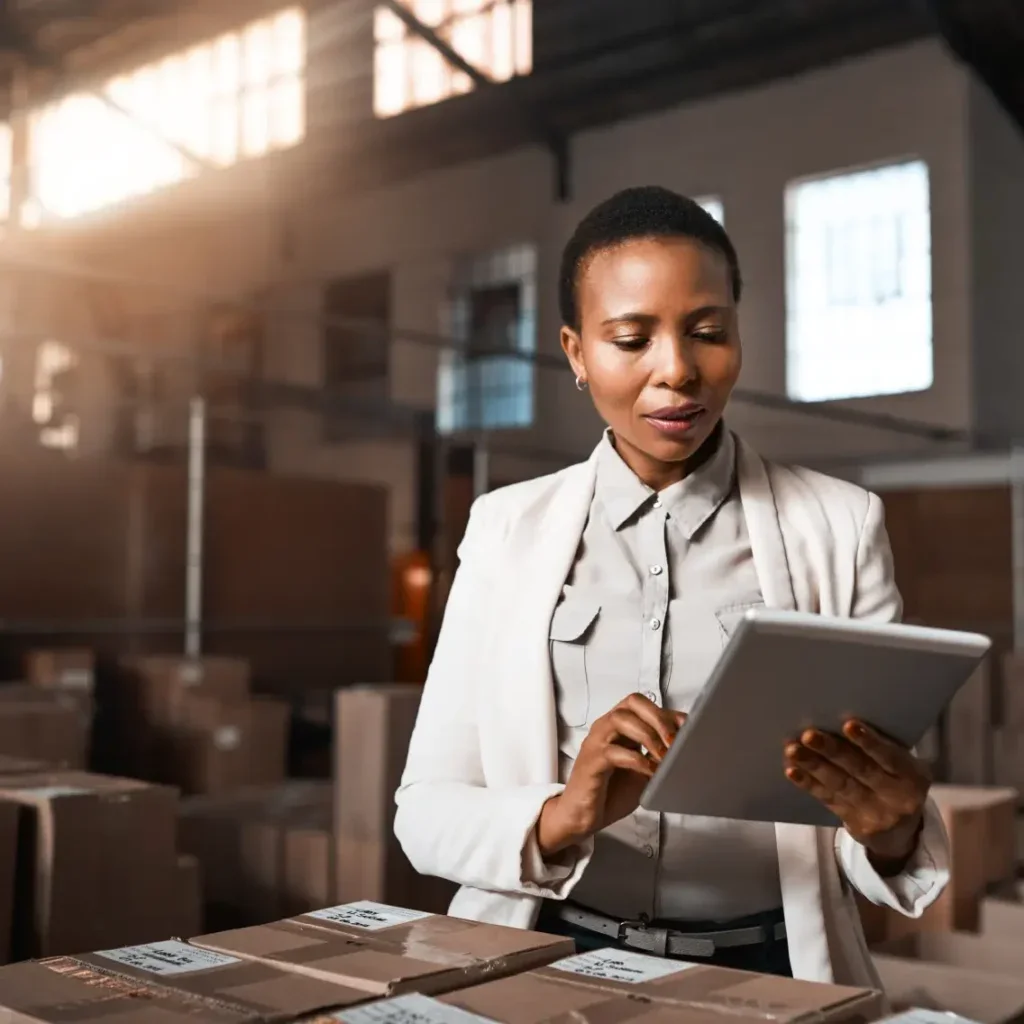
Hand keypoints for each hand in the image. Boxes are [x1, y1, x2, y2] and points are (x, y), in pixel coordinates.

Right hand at [537, 694, 685, 856]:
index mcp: (618, 727)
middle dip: (658, 718)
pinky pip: (614, 751)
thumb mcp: (642, 771)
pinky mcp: (591, 762)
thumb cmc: (610, 792)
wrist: (581, 816)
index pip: (643, 705)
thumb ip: (657, 756)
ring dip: (648, 735)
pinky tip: (649, 771)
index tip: (687, 727)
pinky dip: (636, 759)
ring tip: (664, 756)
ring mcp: (596, 743)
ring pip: (621, 720)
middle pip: (632, 703)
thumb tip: (685, 749)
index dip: (667, 712)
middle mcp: (605, 728)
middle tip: (675, 741)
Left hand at [784, 720, 929, 871]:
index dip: (870, 742)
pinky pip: (829, 800)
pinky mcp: (856, 825)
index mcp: (913, 775)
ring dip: (814, 766)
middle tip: (809, 735)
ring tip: (793, 750)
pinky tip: (793, 771)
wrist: (902, 833)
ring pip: (841, 785)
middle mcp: (898, 797)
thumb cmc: (896, 781)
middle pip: (861, 770)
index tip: (848, 724)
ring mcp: (876, 813)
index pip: (890, 757)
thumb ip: (882, 747)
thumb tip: (838, 717)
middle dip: (833, 751)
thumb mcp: (902, 766)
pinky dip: (809, 784)